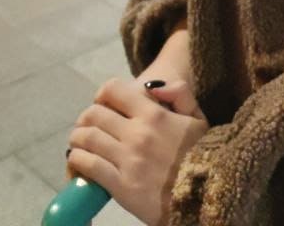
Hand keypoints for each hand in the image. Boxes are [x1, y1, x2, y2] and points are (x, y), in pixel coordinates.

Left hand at [68, 78, 207, 225]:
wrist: (206, 197)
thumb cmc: (203, 155)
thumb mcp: (199, 118)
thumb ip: (180, 94)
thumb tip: (152, 86)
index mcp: (154, 114)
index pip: (113, 91)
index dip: (103, 94)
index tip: (103, 103)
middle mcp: (137, 133)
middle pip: (94, 115)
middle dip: (87, 118)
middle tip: (88, 126)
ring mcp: (127, 160)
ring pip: (87, 139)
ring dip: (78, 139)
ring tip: (79, 144)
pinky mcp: (120, 186)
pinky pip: (89, 167)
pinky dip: (77, 161)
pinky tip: (79, 162)